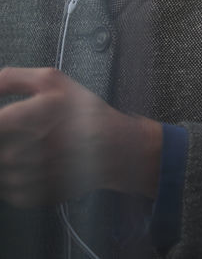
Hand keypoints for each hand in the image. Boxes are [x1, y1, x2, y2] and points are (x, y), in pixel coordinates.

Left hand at [0, 67, 162, 207]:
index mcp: (25, 119)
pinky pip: (5, 188)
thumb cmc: (85, 113)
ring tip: (30, 149)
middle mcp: (22, 151)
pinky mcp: (29, 196)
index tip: (5, 124)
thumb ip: (11, 79)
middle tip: (24, 135)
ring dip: (8, 158)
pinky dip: (14, 178)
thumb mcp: (53, 81)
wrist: (117, 149)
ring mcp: (24, 177)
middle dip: (5, 140)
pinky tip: (34, 165)